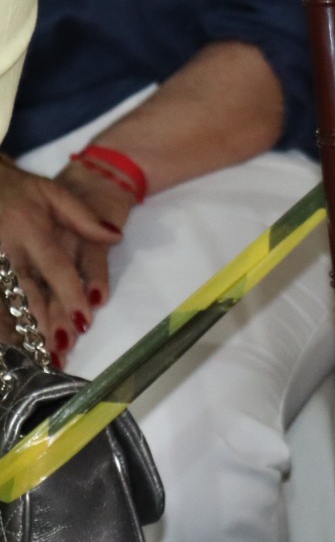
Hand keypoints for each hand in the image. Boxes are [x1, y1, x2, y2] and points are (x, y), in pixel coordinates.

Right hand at [0, 160, 123, 362]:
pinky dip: (2, 317)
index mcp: (32, 231)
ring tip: (34, 352)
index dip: (70, 294)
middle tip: (59, 348)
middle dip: (44, 321)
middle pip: (29, 291)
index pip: (56, 267)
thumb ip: (84, 217)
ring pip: (6, 299)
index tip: (84, 319)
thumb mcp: (55, 193)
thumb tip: (115, 237)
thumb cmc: (21, 188)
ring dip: (20, 327)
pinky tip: (11, 339)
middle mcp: (9, 250)